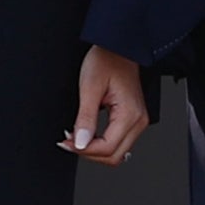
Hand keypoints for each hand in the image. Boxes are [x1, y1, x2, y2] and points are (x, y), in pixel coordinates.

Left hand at [60, 45, 149, 165]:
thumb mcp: (89, 87)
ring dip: (95, 150)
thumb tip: (80, 143)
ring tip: (76, 137)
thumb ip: (85, 118)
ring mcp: (137, 121)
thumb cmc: (106, 60)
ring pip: (117, 153)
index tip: (66, 142)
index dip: (83, 150)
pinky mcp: (132, 119)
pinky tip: (87, 134)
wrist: (117, 48)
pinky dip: (101, 143)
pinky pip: (118, 142)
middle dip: (89, 153)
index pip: (107, 148)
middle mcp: (138, 121)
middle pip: (114, 156)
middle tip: (68, 142)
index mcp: (129, 114)